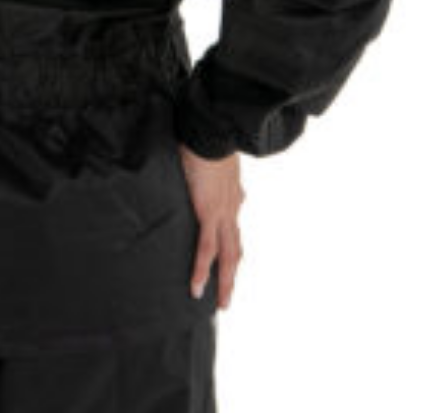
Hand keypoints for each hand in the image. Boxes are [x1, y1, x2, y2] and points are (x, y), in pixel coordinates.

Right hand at [178, 144, 244, 310]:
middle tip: (227, 296)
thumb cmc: (206, 136)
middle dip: (232, 273)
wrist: (213, 130)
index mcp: (231, 193)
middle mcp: (232, 206)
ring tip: (220, 302)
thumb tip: (199, 163)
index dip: (230, 244)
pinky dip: (202, 270)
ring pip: (228, 255)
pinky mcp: (209, 212)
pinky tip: (197, 287)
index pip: (232, 225)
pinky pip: (206, 248)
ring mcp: (223, 212)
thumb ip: (207, 167)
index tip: (228, 260)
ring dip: (225, 280)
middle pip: (235, 248)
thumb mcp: (209, 155)